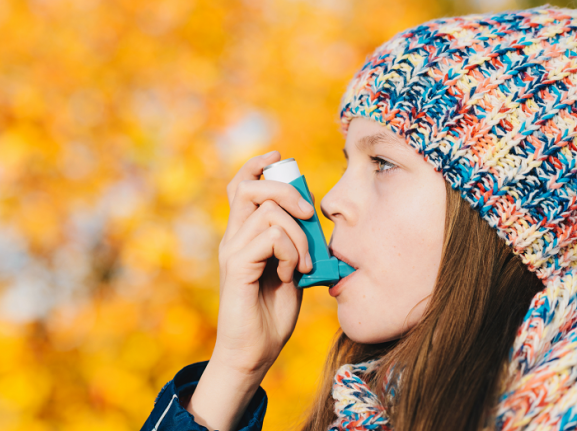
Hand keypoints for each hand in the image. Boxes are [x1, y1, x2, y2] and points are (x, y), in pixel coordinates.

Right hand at [213, 151, 313, 375]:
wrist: (253, 351)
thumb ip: (295, 240)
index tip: (279, 156)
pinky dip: (290, 252)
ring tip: (303, 265)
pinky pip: (270, 238)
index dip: (256, 164)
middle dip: (285, 190)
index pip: (240, 185)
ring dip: (298, 235)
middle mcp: (233, 237)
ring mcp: (232, 250)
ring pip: (268, 212)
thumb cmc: (272, 312)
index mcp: (243, 234)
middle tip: (308, 215)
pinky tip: (290, 275)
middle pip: (249, 186)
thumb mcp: (291, 267)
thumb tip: (309, 211)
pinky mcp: (237, 266)